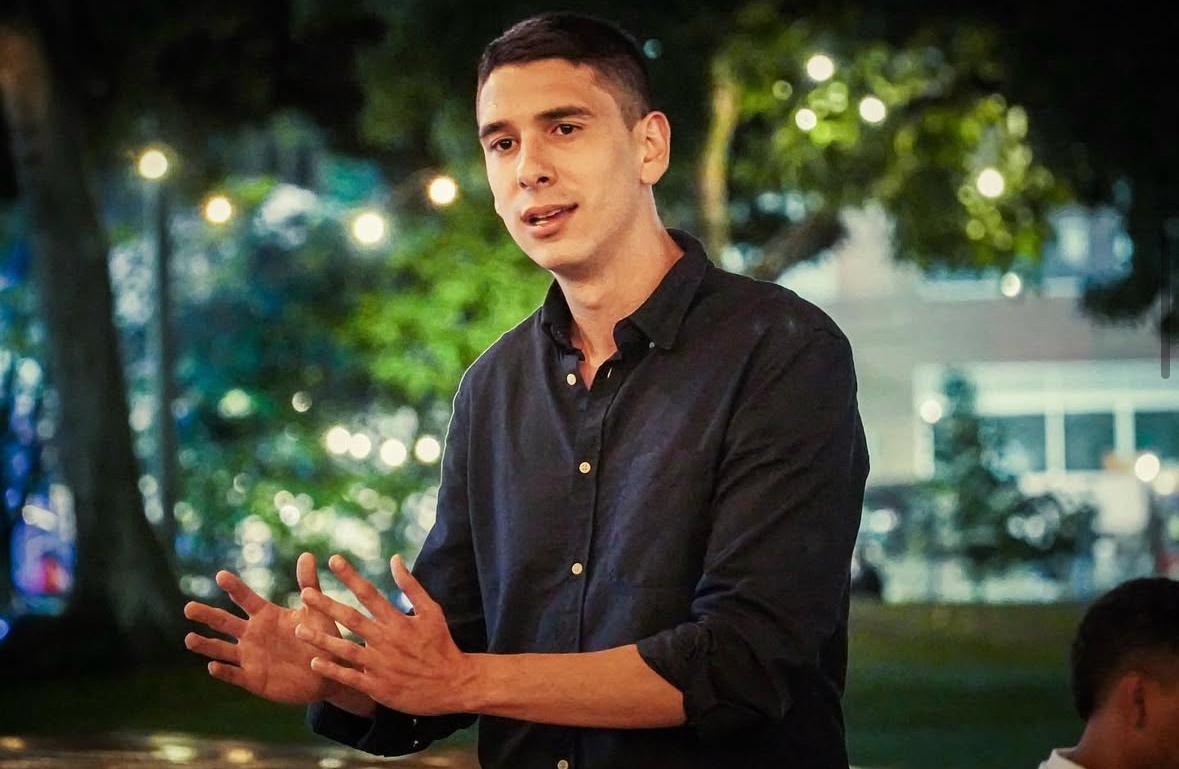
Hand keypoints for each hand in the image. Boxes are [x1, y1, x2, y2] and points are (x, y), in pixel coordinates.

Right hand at [183, 552, 358, 705]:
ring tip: (189, 639)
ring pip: (222, 649)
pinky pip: (235, 674)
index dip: (235, 588)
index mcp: (266, 615)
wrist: (326, 672)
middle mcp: (253, 634)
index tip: (221, 575)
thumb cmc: (320, 637)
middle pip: (225, 622)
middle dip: (207, 615)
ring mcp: (250, 657)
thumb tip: (306, 554)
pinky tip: (213, 667)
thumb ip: (309, 584)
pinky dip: (224, 671)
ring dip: (206, 645)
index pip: (246, 599)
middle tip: (188, 607)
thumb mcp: (315, 610)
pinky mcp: (253, 679)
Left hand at [296, 553, 477, 715]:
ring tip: (299, 629)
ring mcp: (380, 665)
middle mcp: (386, 641)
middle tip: (305, 593)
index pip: (370, 593)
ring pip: (345, 650)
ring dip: (321, 639)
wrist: (452, 684)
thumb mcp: (432, 611)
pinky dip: (332, 670)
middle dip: (327, 605)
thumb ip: (411, 586)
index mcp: (398, 621)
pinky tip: (314, 662)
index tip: (333, 560)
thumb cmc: (441, 645)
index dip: (351, 576)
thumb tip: (394, 559)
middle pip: (351, 619)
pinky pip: (350, 678)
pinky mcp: (378, 687)